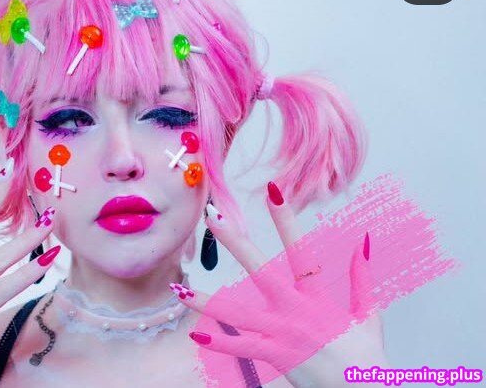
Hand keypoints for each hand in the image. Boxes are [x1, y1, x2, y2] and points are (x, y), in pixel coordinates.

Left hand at [172, 181, 387, 386]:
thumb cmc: (365, 358)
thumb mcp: (369, 315)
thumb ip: (363, 278)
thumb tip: (364, 242)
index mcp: (318, 298)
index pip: (301, 251)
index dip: (286, 220)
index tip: (272, 190)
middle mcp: (296, 311)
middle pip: (261, 271)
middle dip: (236, 242)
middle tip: (213, 216)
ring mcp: (282, 335)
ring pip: (238, 314)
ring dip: (207, 300)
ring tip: (180, 288)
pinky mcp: (274, 357)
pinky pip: (242, 348)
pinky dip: (219, 342)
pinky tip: (196, 331)